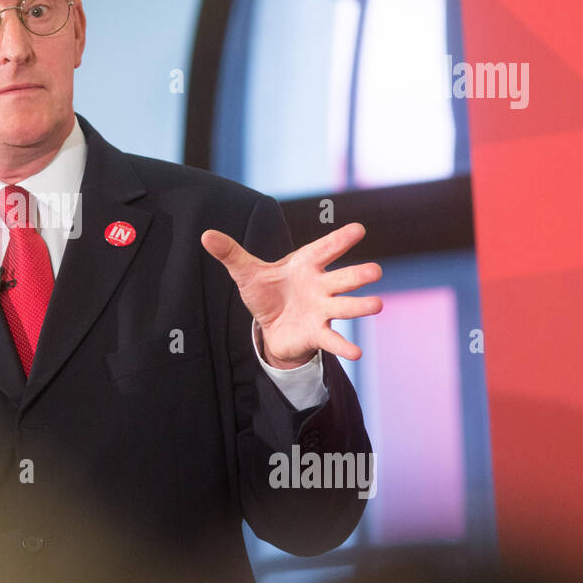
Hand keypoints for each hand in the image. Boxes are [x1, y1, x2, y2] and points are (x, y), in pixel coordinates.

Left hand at [201, 222, 382, 366]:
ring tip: (377, 304)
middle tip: (375, 270)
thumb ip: (230, 254)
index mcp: (305, 265)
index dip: (340, 240)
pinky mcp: (318, 333)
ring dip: (361, 306)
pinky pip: (333, 340)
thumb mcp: (246, 273)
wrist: (271, 326)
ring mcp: (322, 310)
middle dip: (357, 275)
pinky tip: (357, 353)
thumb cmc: (267, 292)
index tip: (359, 229)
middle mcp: (320, 286)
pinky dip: (344, 346)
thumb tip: (205, 235)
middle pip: (342, 279)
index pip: (324, 249)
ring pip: (345, 307)